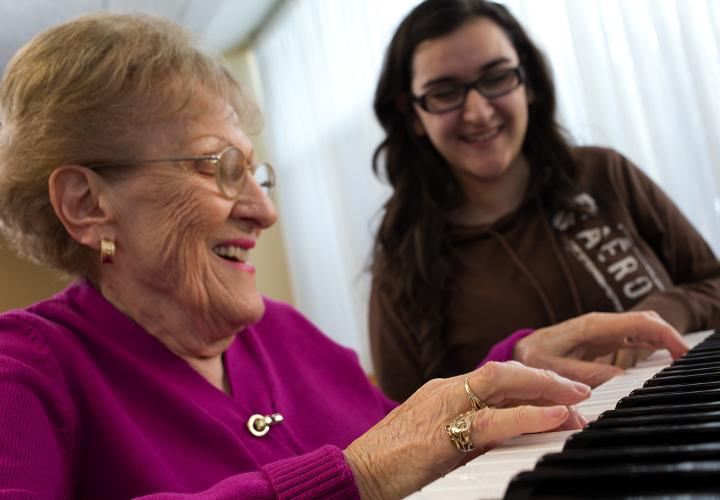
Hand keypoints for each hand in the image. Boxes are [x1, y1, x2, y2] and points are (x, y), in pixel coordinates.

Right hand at [344, 361, 589, 498]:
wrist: (357, 473)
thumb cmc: (392, 461)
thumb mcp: (436, 440)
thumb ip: (469, 434)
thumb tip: (511, 438)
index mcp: (442, 391)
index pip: (495, 377)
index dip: (531, 380)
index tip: (559, 391)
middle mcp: (444, 391)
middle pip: (502, 372)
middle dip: (544, 376)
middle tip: (580, 390)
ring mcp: (442, 407)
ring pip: (501, 383)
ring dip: (544, 389)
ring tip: (577, 400)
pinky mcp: (442, 434)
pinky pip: (492, 420)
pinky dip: (528, 415)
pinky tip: (554, 418)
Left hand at [514, 311, 688, 387]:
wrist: (520, 351)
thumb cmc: (533, 357)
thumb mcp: (553, 368)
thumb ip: (584, 373)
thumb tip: (619, 377)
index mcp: (593, 326)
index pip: (639, 322)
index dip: (666, 334)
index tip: (681, 352)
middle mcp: (601, 324)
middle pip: (646, 321)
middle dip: (670, 336)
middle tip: (684, 361)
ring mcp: (602, 330)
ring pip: (642, 328)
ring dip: (663, 341)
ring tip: (677, 363)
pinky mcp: (602, 339)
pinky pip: (633, 338)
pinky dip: (651, 345)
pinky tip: (661, 357)